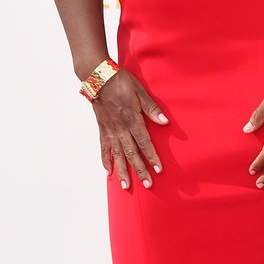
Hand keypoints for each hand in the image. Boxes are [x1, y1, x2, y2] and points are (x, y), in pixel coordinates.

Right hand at [92, 68, 168, 189]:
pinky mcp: (102, 129)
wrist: (99, 77)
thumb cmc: (121, 82)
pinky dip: (105, 160)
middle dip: (140, 170)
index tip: (158, 170)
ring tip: (126, 186)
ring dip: (122, 171)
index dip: (152, 156)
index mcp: (132, 119)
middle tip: (147, 184)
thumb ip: (151, 108)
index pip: (144, 142)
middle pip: (131, 153)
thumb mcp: (140, 91)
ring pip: (117, 155)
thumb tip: (165, 121)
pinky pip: (103, 148)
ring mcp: (110, 130)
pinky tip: (109, 172)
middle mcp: (120, 128)